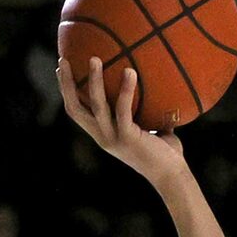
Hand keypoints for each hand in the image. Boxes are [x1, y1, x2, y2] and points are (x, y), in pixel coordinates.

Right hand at [57, 57, 185, 188]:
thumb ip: (147, 111)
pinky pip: (123, 108)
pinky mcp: (128, 138)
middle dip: (66, 84)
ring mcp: (114, 138)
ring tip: (94, 58)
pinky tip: (130, 72)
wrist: (173, 178)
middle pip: (75, 109)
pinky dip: (125, 89)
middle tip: (64, 59)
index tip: (62, 68)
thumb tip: (156, 87)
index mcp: (103, 135)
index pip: (77, 112)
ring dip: (94, 80)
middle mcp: (103, 138)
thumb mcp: (151, 130)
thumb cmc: (167, 155)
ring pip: (96, 105)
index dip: (66, 91)